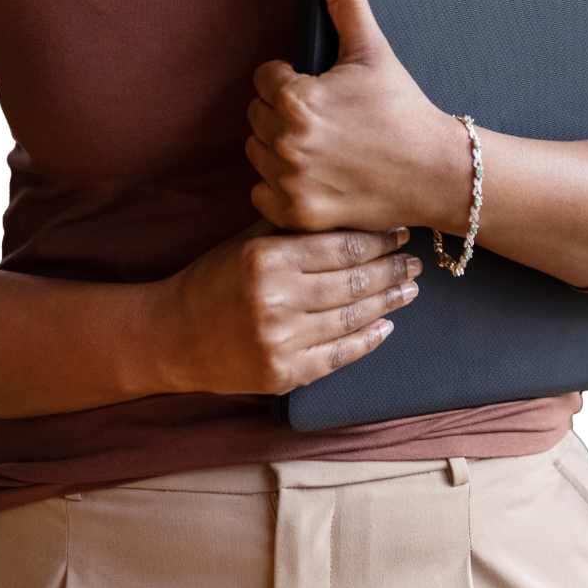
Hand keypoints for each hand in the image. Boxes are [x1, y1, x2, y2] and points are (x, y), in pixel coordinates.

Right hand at [163, 218, 420, 395]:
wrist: (172, 335)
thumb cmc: (213, 280)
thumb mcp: (246, 242)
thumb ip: (292, 230)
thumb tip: (350, 213)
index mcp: (267, 259)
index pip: (340, 247)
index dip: (378, 240)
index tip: (400, 231)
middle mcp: (276, 300)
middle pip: (352, 283)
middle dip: (391, 270)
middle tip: (415, 261)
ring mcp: (280, 342)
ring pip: (351, 319)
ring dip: (387, 303)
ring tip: (409, 290)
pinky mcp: (282, 375)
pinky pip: (337, 357)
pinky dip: (366, 341)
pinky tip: (384, 326)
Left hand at [246, 0, 465, 233]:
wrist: (435, 172)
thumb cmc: (402, 107)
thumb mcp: (372, 47)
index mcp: (296, 97)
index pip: (264, 78)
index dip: (295, 80)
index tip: (327, 92)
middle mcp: (286, 141)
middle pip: (257, 114)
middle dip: (285, 112)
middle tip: (328, 119)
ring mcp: (289, 181)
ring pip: (256, 152)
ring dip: (280, 148)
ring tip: (323, 146)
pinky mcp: (294, 214)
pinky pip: (260, 193)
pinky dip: (281, 187)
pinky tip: (316, 175)